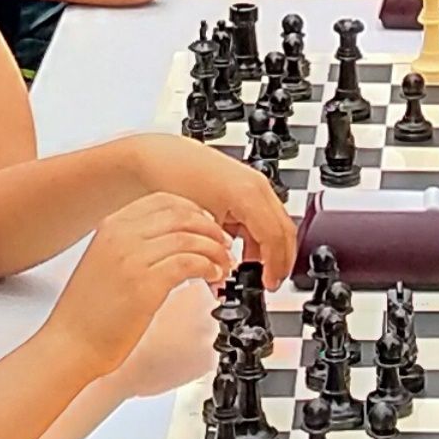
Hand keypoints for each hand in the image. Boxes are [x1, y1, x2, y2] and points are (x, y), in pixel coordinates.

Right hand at [48, 193, 239, 370]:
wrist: (69, 344)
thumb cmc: (86, 314)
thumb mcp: (105, 264)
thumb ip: (132, 246)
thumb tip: (170, 242)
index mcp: (111, 226)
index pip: (164, 200)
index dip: (194, 211)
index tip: (208, 226)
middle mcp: (121, 236)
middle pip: (182, 214)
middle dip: (210, 229)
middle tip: (224, 245)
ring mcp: (132, 258)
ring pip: (190, 237)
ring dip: (215, 250)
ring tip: (223, 265)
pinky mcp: (145, 284)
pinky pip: (189, 263)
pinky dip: (209, 267)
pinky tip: (213, 277)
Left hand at [127, 136, 297, 284]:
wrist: (154, 155)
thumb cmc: (170, 177)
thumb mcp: (198, 223)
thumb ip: (218, 252)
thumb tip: (222, 276)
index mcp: (250, 193)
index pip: (276, 237)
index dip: (276, 265)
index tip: (269, 283)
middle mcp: (256, 185)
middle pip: (283, 229)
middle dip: (280, 258)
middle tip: (270, 281)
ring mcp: (251, 183)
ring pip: (274, 223)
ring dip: (268, 249)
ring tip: (253, 271)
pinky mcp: (241, 186)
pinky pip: (260, 215)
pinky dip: (256, 236)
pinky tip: (241, 250)